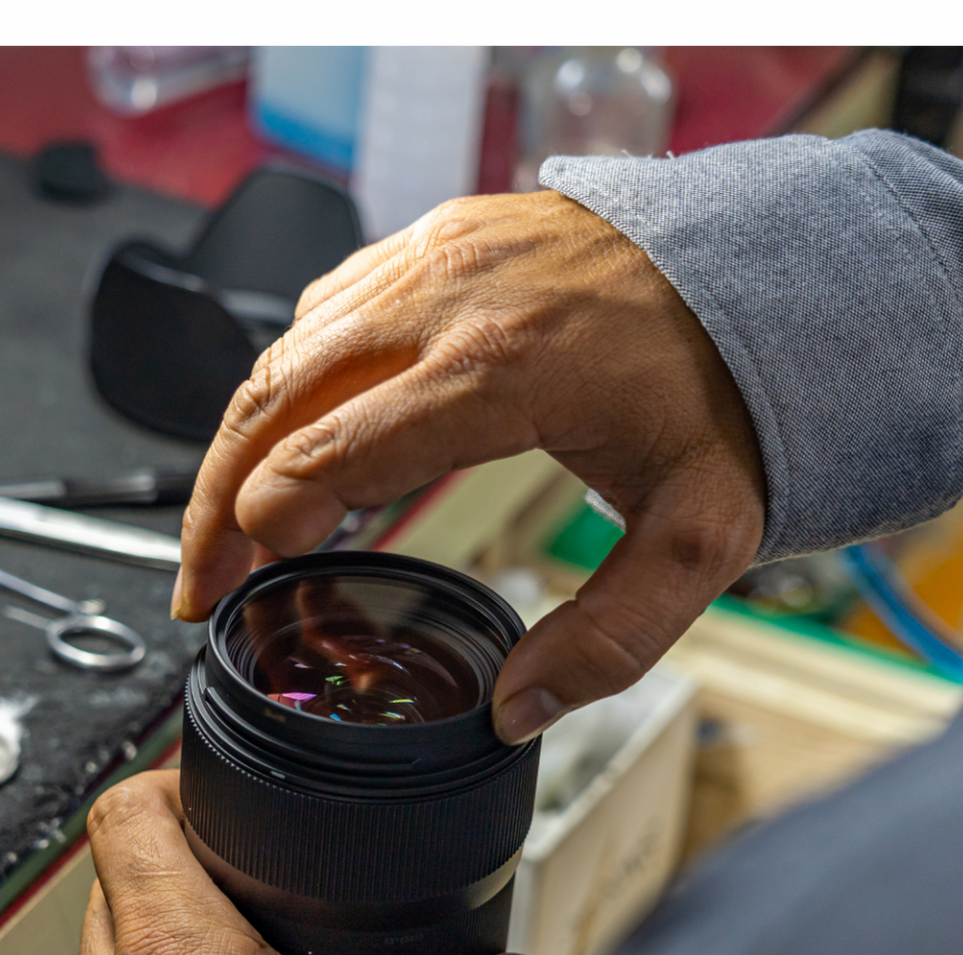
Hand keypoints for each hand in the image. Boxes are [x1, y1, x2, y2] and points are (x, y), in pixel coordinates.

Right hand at [172, 190, 765, 743]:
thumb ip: (613, 638)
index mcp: (501, 370)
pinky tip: (292, 437)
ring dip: (238, 442)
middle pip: (275, 401)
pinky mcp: (435, 236)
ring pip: (284, 349)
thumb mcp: (701, 535)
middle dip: (214, 503)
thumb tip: (518, 710)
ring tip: (225, 529)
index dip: (263, 527)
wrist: (764, 267)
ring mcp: (434, 255)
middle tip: (197, 587)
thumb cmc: (730, 391)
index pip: (328, 450)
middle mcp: (448, 298)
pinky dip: (288, 380)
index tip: (249, 589)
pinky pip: (325, 306)